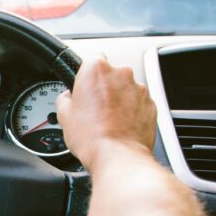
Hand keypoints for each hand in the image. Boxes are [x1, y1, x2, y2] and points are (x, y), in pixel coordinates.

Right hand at [55, 57, 155, 171]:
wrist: (118, 156)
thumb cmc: (92, 136)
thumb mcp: (64, 115)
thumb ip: (65, 98)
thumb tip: (68, 97)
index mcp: (97, 69)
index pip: (92, 58)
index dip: (87, 73)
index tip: (84, 85)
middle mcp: (121, 73)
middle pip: (111, 74)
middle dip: (104, 88)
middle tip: (93, 109)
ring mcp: (139, 89)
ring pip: (126, 89)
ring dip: (119, 101)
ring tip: (108, 122)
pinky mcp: (151, 104)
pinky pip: (138, 104)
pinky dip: (132, 112)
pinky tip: (120, 127)